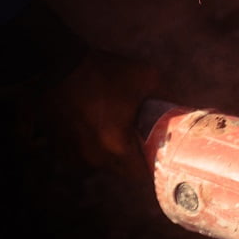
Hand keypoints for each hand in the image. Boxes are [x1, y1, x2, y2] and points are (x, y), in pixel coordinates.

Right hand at [42, 49, 161, 180]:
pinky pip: (83, 154)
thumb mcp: (146, 77)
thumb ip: (167, 96)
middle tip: (144, 141)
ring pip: (101, 162)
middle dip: (134, 159)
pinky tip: (97, 127)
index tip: (160, 153)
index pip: (141, 174)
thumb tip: (182, 108)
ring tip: (119, 131)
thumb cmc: (103, 72)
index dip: (153, 165)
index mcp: (116, 146)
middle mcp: (93, 156)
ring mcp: (73, 152)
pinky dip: (92, 145)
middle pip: (121, 170)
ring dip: (112, 152)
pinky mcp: (59, 144)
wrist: (56, 65)